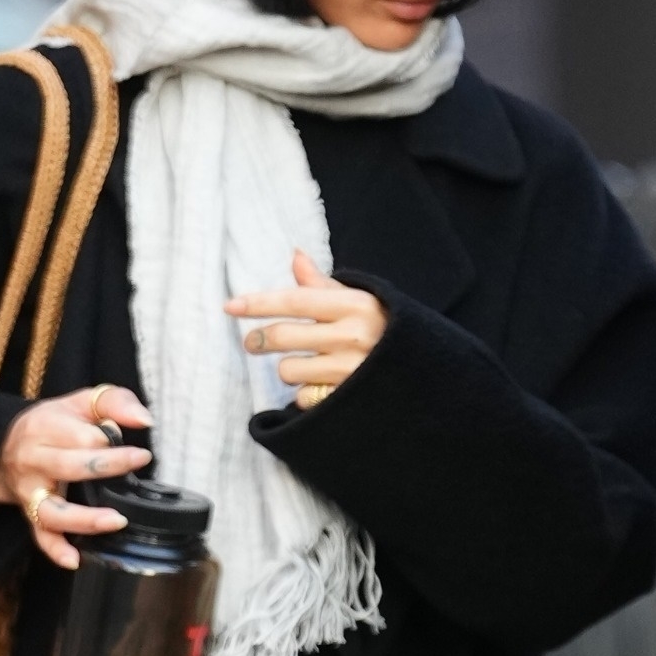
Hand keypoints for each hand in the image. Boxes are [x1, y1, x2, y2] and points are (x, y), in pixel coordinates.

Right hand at [0, 383, 153, 570]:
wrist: (2, 445)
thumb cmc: (52, 423)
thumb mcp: (80, 403)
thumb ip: (115, 402)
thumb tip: (144, 418)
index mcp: (45, 428)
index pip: (80, 436)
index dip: (111, 443)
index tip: (139, 453)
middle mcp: (34, 460)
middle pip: (69, 466)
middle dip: (106, 468)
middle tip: (139, 465)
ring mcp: (31, 491)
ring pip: (52, 510)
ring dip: (84, 519)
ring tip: (117, 521)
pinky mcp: (29, 513)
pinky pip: (40, 536)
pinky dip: (56, 550)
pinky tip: (75, 560)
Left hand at [225, 250, 388, 409]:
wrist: (425, 373)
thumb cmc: (384, 331)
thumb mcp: (360, 302)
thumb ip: (323, 285)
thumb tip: (295, 256)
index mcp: (354, 306)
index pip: (294, 301)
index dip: (258, 303)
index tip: (230, 306)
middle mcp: (352, 337)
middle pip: (283, 337)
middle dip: (258, 340)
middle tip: (253, 342)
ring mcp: (350, 371)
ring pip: (289, 370)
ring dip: (289, 369)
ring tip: (305, 366)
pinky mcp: (347, 399)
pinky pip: (304, 397)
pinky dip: (306, 393)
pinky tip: (322, 386)